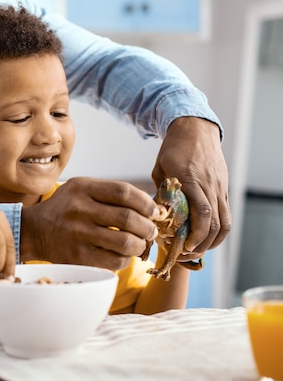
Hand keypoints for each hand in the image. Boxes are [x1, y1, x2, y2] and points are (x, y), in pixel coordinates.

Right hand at [20, 177, 158, 270]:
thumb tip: (151, 207)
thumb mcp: (81, 189)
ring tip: (140, 243)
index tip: (153, 211)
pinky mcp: (78, 256)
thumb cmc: (66, 208)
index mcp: (83, 188)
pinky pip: (114, 261)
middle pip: (128, 218)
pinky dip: (126, 259)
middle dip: (147, 227)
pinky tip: (123, 254)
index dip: (146, 203)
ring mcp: (78, 234)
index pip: (124, 192)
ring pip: (125, 242)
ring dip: (140, 245)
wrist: (35, 230)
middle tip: (150, 231)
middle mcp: (79, 209)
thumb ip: (111, 193)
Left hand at [152, 117, 231, 254]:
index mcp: (191, 180)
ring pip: (224, 222)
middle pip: (214, 222)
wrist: (195, 128)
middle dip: (202, 244)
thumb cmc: (172, 148)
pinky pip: (226, 214)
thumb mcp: (159, 169)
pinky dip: (218, 230)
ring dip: (212, 241)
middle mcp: (209, 185)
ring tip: (197, 251)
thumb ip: (161, 192)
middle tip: (186, 255)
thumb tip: (157, 216)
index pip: (201, 212)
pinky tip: (206, 238)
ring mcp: (219, 187)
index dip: (194, 234)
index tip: (183, 246)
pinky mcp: (223, 188)